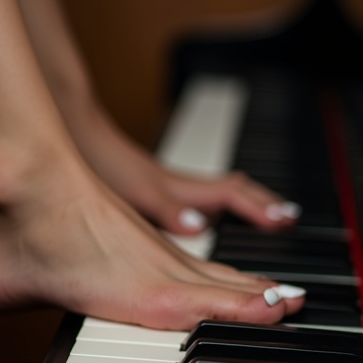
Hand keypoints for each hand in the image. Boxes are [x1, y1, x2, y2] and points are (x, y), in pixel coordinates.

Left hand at [58, 91, 299, 235]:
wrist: (74, 135)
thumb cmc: (99, 162)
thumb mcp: (134, 191)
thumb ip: (166, 209)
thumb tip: (200, 228)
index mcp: (179, 187)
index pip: (232, 194)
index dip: (260, 207)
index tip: (286, 220)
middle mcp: (179, 185)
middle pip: (232, 190)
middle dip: (262, 203)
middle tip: (288, 217)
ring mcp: (166, 186)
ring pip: (215, 194)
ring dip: (241, 204)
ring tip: (262, 219)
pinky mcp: (150, 190)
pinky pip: (194, 198)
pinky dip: (212, 209)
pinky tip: (204, 223)